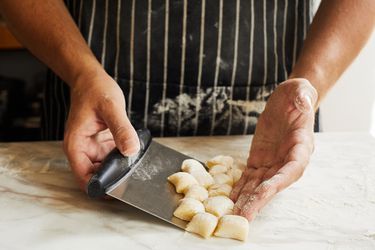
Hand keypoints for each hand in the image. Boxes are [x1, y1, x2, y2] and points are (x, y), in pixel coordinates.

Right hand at [63, 71, 139, 191]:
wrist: (92, 79)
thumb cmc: (95, 90)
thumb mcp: (111, 108)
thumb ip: (121, 129)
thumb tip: (130, 150)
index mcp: (77, 145)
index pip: (84, 177)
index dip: (100, 187)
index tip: (119, 190)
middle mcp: (83, 149)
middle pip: (96, 176)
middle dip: (113, 181)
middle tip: (133, 181)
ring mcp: (93, 147)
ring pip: (106, 168)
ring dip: (119, 171)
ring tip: (136, 169)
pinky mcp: (103, 143)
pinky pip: (113, 157)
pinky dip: (122, 159)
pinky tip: (134, 157)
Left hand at [230, 78, 317, 220]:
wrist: (287, 100)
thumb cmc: (298, 96)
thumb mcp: (301, 91)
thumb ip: (303, 97)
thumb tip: (303, 101)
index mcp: (301, 146)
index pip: (292, 168)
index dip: (279, 181)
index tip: (265, 192)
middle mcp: (287, 160)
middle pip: (273, 184)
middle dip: (258, 200)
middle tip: (244, 216)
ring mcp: (272, 162)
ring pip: (258, 185)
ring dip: (246, 200)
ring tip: (234, 214)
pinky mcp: (259, 160)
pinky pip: (249, 177)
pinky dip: (240, 188)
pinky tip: (231, 199)